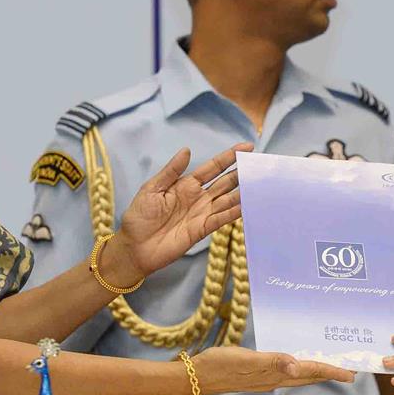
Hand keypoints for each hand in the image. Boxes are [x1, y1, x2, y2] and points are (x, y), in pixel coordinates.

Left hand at [107, 144, 251, 280]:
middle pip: (225, 183)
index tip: (246, 147)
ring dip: (242, 192)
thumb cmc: (139, 216)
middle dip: (241, 173)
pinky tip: (246, 205)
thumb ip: (171, 171)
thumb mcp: (152, 189)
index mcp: (186, 184)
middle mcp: (198, 197)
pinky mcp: (202, 230)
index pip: (212, 168)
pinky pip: (221, 219)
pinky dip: (234, 213)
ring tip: (259, 183)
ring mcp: (202, 214)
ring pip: (227, 200)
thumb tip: (187, 150)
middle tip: (259, 164)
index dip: (229, 157)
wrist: (134, 247)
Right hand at [193, 347, 354, 394]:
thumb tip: (298, 366)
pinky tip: (296, 361)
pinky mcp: (256, 374)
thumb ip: (272, 362)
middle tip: (350, 370)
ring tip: (330, 366)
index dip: (331, 371)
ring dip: (316, 371)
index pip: (309, 371)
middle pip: (309, 376)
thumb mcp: (245, 360)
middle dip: (330, 373)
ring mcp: (264, 378)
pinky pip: (285, 371)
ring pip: (299, 375)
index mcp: (275, 375)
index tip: (352, 373)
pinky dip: (298, 366)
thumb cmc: (218, 366)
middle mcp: (273, 379)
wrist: (195, 377)